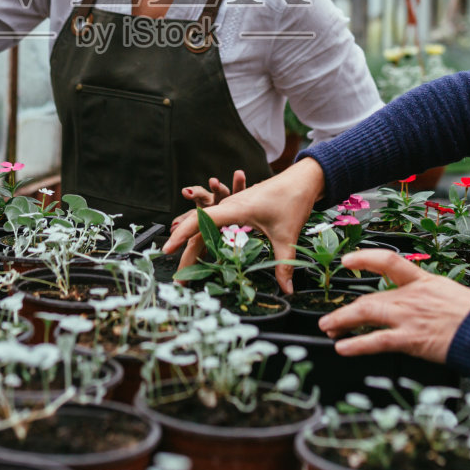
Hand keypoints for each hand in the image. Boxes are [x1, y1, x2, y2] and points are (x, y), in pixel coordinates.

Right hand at [163, 158, 323, 294]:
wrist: (302, 178)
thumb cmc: (292, 199)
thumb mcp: (287, 235)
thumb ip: (284, 264)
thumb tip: (287, 290)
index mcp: (235, 209)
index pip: (200, 221)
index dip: (181, 236)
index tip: (167, 250)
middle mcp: (228, 207)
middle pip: (199, 231)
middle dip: (186, 255)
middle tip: (181, 281)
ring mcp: (231, 208)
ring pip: (205, 229)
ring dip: (194, 249)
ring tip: (187, 274)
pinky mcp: (237, 210)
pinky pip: (215, 227)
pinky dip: (205, 242)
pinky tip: (201, 259)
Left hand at [317, 249, 469, 363]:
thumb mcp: (451, 295)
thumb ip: (431, 298)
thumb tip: (422, 306)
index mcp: (423, 281)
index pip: (388, 261)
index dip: (364, 258)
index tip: (348, 260)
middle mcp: (412, 296)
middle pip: (371, 297)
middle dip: (346, 309)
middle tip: (330, 318)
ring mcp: (409, 316)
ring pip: (367, 314)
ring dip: (343, 322)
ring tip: (328, 329)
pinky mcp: (411, 338)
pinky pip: (377, 340)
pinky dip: (357, 344)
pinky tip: (343, 348)